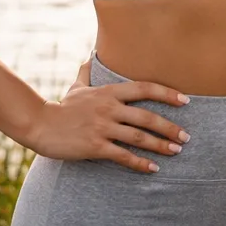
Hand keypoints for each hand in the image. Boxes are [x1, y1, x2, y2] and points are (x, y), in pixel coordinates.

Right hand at [25, 58, 190, 174]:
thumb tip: (90, 56)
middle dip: (170, 127)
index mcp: (109, 92)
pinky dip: (140, 163)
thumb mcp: (77, 87)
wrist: (39, 125)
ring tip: (176, 151)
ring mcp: (102, 127)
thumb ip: (87, 72)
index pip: (145, 88)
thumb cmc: (61, 107)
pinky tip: (153, 168)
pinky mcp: (94, 146)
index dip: (167, 94)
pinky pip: (122, 155)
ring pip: (138, 137)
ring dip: (160, 145)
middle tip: (186, 137)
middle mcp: (109, 108)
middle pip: (147, 117)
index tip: (186, 101)